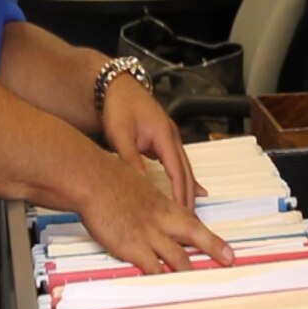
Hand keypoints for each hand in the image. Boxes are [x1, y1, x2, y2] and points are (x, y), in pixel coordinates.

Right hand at [78, 149, 233, 273]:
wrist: (93, 179)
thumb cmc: (109, 177)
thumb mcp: (136, 184)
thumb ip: (147, 196)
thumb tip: (147, 196)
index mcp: (163, 203)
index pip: (192, 220)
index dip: (209, 235)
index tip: (224, 246)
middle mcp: (161, 218)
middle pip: (195, 234)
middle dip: (214, 248)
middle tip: (229, 260)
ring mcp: (149, 233)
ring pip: (178, 257)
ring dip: (189, 271)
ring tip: (200, 284)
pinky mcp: (132, 246)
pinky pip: (152, 268)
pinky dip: (161, 279)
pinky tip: (166, 289)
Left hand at [100, 74, 203, 209]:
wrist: (115, 87)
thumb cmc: (119, 106)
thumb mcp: (121, 135)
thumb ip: (131, 160)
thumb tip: (140, 184)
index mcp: (164, 135)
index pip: (177, 171)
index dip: (181, 194)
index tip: (183, 215)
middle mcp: (172, 136)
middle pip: (186, 171)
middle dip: (189, 196)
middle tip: (192, 222)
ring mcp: (169, 137)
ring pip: (183, 167)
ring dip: (188, 189)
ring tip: (191, 212)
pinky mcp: (163, 139)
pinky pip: (177, 163)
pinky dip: (183, 178)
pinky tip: (189, 189)